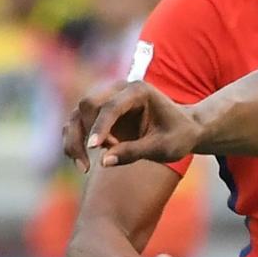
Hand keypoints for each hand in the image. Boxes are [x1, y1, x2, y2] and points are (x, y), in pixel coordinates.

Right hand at [65, 80, 206, 170]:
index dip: (100, 126)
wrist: (183, 130)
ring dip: (75, 140)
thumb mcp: (163, 147)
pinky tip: (82, 162)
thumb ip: (134, 152)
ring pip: (77, 115)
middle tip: (106, 154)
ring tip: (84, 166)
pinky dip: (74, 142)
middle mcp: (118, 90)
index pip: (111, 106)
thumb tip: (103, 162)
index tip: (93, 148)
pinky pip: (76, 125)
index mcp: (138, 91)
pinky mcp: (99, 114)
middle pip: (88, 105)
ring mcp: (106, 99)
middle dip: (88, 132)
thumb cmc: (178, 137)